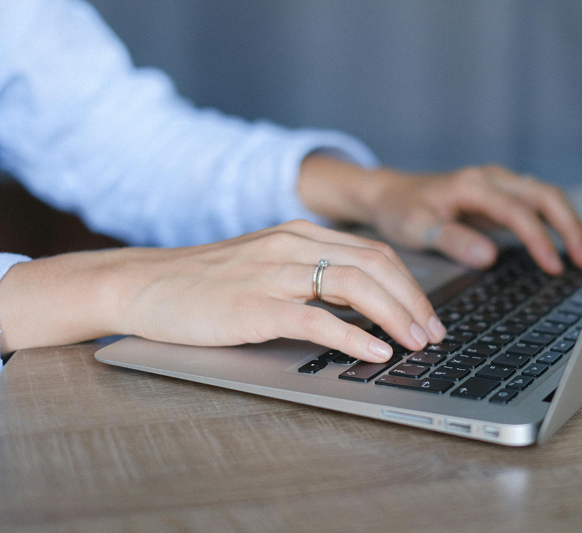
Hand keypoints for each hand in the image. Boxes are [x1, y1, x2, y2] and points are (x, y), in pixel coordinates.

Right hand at [0, 220, 446, 361]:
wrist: (143, 283)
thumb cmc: (205, 282)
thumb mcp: (266, 264)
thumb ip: (309, 274)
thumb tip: (358, 304)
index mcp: (300, 234)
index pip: (373, 253)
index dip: (409, 285)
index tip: (427, 314)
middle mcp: (293, 245)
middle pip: (375, 266)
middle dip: (414, 301)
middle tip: (434, 333)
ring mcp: (274, 273)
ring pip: (355, 285)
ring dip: (395, 316)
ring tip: (417, 343)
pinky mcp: (254, 306)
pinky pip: (316, 319)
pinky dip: (353, 336)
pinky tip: (374, 352)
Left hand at [299, 156, 581, 273]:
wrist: (389, 194)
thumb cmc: (401, 210)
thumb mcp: (417, 228)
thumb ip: (453, 240)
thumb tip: (489, 256)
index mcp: (472, 185)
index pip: (517, 211)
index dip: (539, 239)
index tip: (553, 266)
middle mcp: (490, 179)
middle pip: (544, 195)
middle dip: (568, 226)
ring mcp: (497, 185)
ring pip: (544, 196)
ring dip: (566, 223)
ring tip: (581, 256)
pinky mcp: (498, 196)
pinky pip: (534, 204)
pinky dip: (553, 222)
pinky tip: (561, 245)